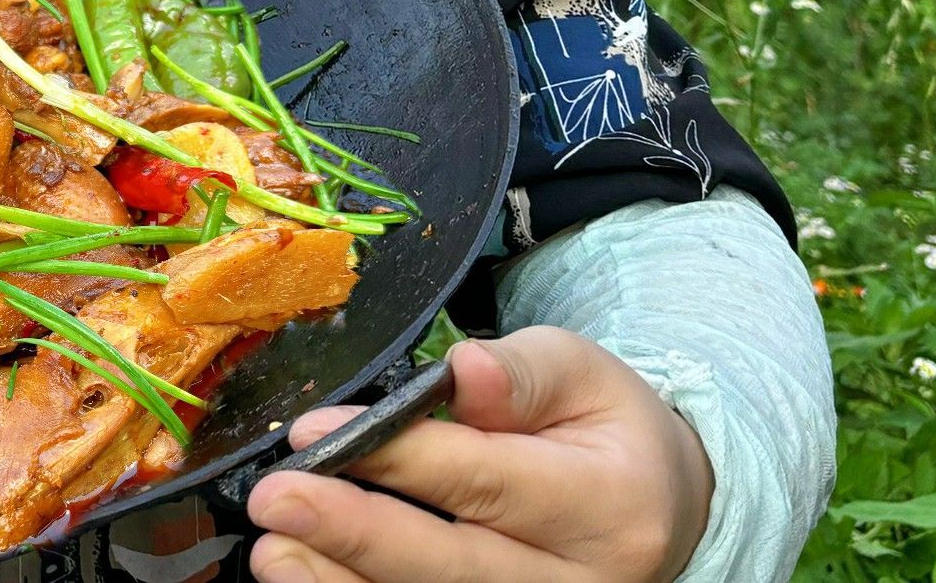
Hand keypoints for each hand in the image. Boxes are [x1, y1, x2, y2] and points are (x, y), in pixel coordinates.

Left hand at [245, 331, 711, 582]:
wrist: (660, 511)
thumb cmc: (607, 433)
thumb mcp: (586, 375)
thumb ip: (522, 373)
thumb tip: (462, 374)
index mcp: (608, 504)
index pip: (486, 482)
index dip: (396, 458)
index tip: (315, 431)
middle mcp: (583, 582)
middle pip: (454, 566)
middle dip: (355, 533)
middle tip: (276, 500)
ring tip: (275, 553)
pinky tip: (311, 582)